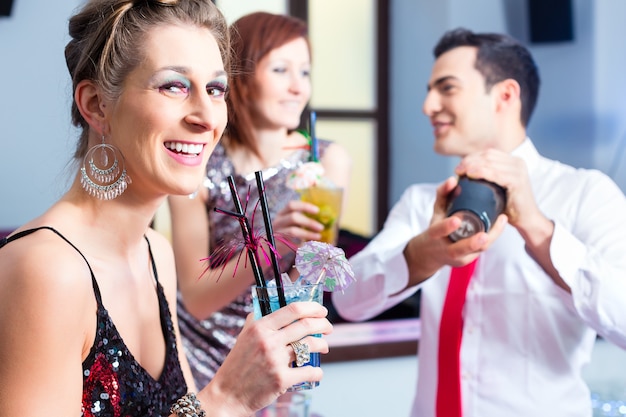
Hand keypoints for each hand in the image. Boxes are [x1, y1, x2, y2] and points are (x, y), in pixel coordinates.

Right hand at [206, 301, 331, 414]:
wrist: (228, 395)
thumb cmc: (237, 365)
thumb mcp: (243, 337)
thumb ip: (257, 322)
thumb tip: (271, 308)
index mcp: (260, 327)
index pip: (293, 310)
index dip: (312, 308)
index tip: (321, 310)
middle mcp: (268, 341)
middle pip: (306, 325)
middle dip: (323, 325)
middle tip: (327, 327)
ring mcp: (275, 360)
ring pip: (310, 346)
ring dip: (322, 345)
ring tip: (323, 347)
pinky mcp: (281, 380)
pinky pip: (309, 371)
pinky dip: (317, 371)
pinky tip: (316, 371)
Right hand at [272, 200, 323, 242]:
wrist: (270, 248)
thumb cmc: (284, 232)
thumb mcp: (289, 222)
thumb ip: (300, 218)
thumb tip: (321, 216)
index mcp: (281, 214)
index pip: (291, 205)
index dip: (305, 206)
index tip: (317, 211)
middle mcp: (278, 222)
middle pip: (293, 217)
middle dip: (309, 222)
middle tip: (321, 227)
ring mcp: (277, 233)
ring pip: (293, 231)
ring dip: (308, 233)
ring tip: (319, 236)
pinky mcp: (279, 244)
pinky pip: (293, 243)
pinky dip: (304, 244)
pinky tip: (310, 244)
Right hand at [404, 177, 507, 285]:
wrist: (432, 253)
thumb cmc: (436, 228)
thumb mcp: (436, 211)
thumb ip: (443, 194)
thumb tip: (453, 179)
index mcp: (435, 236)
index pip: (439, 231)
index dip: (447, 226)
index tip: (456, 219)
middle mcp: (446, 249)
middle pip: (461, 249)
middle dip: (472, 243)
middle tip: (484, 235)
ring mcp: (460, 257)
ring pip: (477, 250)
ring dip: (491, 237)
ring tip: (502, 221)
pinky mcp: (470, 258)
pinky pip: (483, 248)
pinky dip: (493, 236)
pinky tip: (502, 223)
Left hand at [454, 149, 543, 231]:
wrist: (526, 220)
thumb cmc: (509, 206)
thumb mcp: (498, 187)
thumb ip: (488, 177)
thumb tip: (464, 173)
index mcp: (513, 161)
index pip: (488, 153)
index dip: (471, 157)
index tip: (458, 167)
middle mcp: (517, 162)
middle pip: (487, 156)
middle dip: (469, 161)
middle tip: (456, 170)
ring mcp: (518, 170)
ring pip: (489, 162)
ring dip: (471, 166)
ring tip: (460, 172)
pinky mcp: (517, 181)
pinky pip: (495, 174)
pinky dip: (481, 172)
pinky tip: (470, 175)